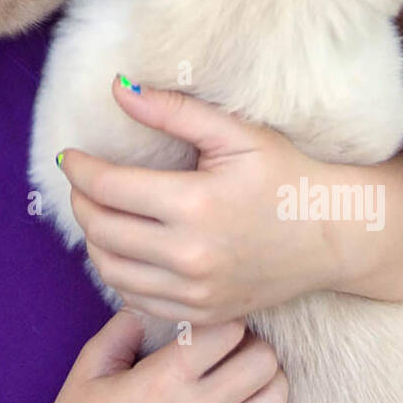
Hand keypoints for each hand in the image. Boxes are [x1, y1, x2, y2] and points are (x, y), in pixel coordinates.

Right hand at [34, 312, 286, 402]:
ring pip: (275, 401)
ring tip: (243, 377)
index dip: (224, 317)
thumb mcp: (89, 371)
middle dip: (252, 344)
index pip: (226, 330)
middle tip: (233, 346)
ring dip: (267, 382)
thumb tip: (149, 303)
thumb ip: (121, 329)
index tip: (211, 321)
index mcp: (163, 381)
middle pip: (262, 362)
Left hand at [58, 76, 349, 323]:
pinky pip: (136, 299)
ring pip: (110, 270)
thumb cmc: (286, 176)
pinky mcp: (201, 314)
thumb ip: (173, 110)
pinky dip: (117, 273)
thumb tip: (118, 88)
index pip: (110, 188)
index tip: (69, 156)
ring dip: (92, 238)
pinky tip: (123, 247)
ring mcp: (195, 292)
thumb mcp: (235, 133)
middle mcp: (190, 256)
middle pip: (102, 230)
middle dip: (80, 201)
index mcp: (195, 205)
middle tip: (81, 181)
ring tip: (98, 211)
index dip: (80, 169)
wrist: (333, 236)